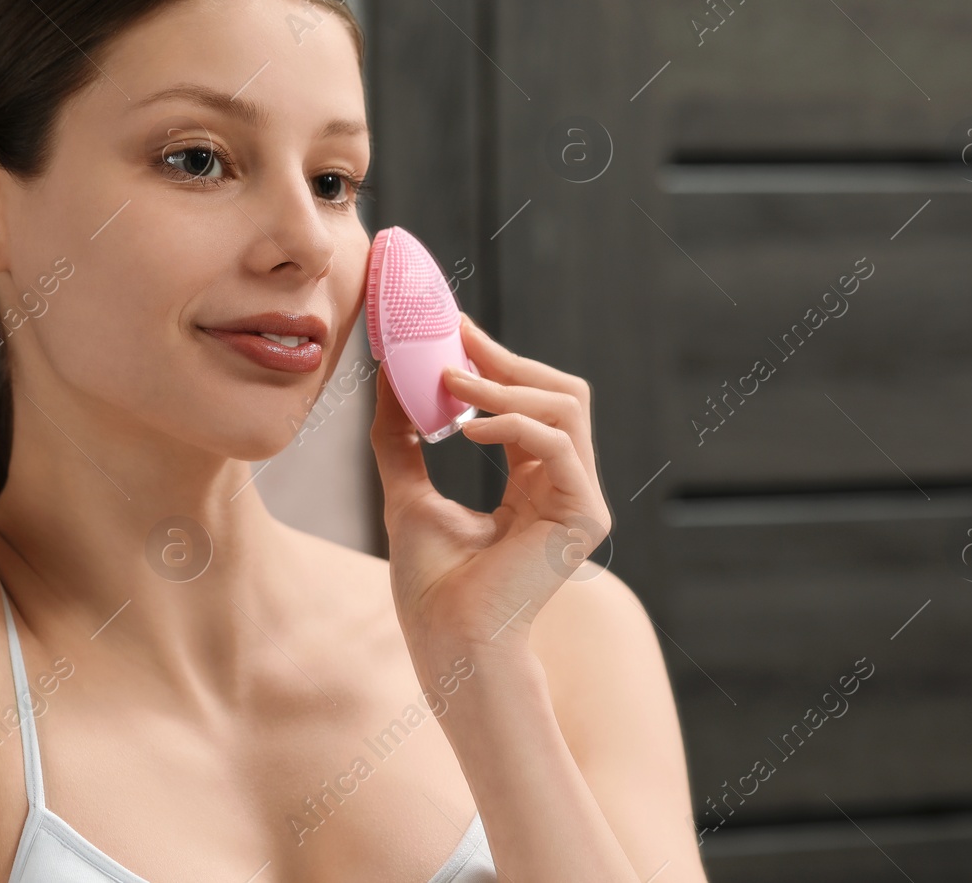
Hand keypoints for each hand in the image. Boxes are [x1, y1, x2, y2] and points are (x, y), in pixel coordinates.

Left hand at [370, 312, 612, 667]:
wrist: (447, 641)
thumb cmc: (431, 584)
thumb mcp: (406, 491)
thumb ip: (401, 435)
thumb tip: (387, 377)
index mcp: (534, 484)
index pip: (531, 404)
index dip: (495, 362)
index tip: (452, 330)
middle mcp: (565, 488)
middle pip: (561, 393)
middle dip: (508, 360)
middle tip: (456, 338)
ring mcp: (580, 502)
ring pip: (566, 407)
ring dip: (505, 386)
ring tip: (451, 384)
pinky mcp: (583, 517)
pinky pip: (559, 444)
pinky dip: (513, 425)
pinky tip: (469, 430)